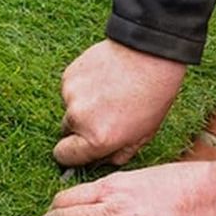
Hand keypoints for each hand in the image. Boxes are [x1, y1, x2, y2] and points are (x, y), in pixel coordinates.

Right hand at [55, 39, 186, 166]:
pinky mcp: (69, 75)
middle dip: (80, 127)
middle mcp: (78, 119)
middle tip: (103, 114)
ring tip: (108, 93)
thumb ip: (117, 154)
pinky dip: (82, 87)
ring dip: (82, 104)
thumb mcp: (143, 135)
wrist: (149, 55)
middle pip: (66, 131)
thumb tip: (100, 160)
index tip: (77, 148)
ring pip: (70, 107)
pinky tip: (103, 79)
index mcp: (97, 139)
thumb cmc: (152, 96)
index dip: (70, 154)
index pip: (63, 156)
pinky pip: (70, 88)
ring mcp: (71, 95)